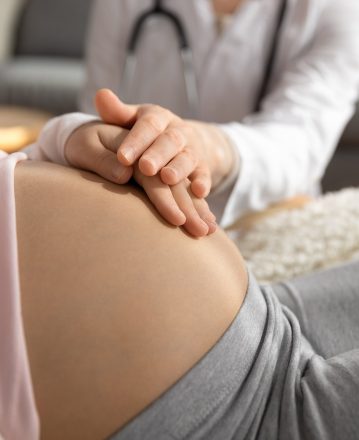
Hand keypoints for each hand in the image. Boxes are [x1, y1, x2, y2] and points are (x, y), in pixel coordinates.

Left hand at [95, 89, 233, 197]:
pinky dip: (203, 182)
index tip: (122, 157)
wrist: (183, 142)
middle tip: (145, 168)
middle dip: (158, 154)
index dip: (136, 140)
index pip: (148, 125)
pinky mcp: (203, 167)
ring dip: (179, 168)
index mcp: (158, 117)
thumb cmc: (146, 134)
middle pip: (170, 141)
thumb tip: (101, 95)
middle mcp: (178, 131)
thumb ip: (116, 113)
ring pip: (188, 157)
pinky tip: (199, 192)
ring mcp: (192, 149)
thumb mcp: (132, 120)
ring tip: (167, 178)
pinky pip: (205, 173)